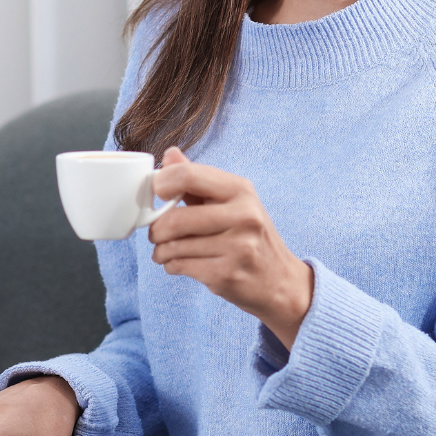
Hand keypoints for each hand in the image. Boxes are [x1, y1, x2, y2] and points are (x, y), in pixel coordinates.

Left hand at [148, 146, 315, 347]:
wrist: (279, 280)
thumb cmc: (249, 236)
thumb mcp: (231, 200)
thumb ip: (197, 179)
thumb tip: (169, 154)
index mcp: (240, 190)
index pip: (188, 175)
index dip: (161, 184)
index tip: (157, 195)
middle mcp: (243, 216)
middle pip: (175, 219)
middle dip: (156, 229)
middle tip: (157, 232)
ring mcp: (237, 247)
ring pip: (173, 246)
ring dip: (160, 250)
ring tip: (166, 250)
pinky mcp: (227, 274)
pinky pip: (179, 266)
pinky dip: (170, 265)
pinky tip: (178, 263)